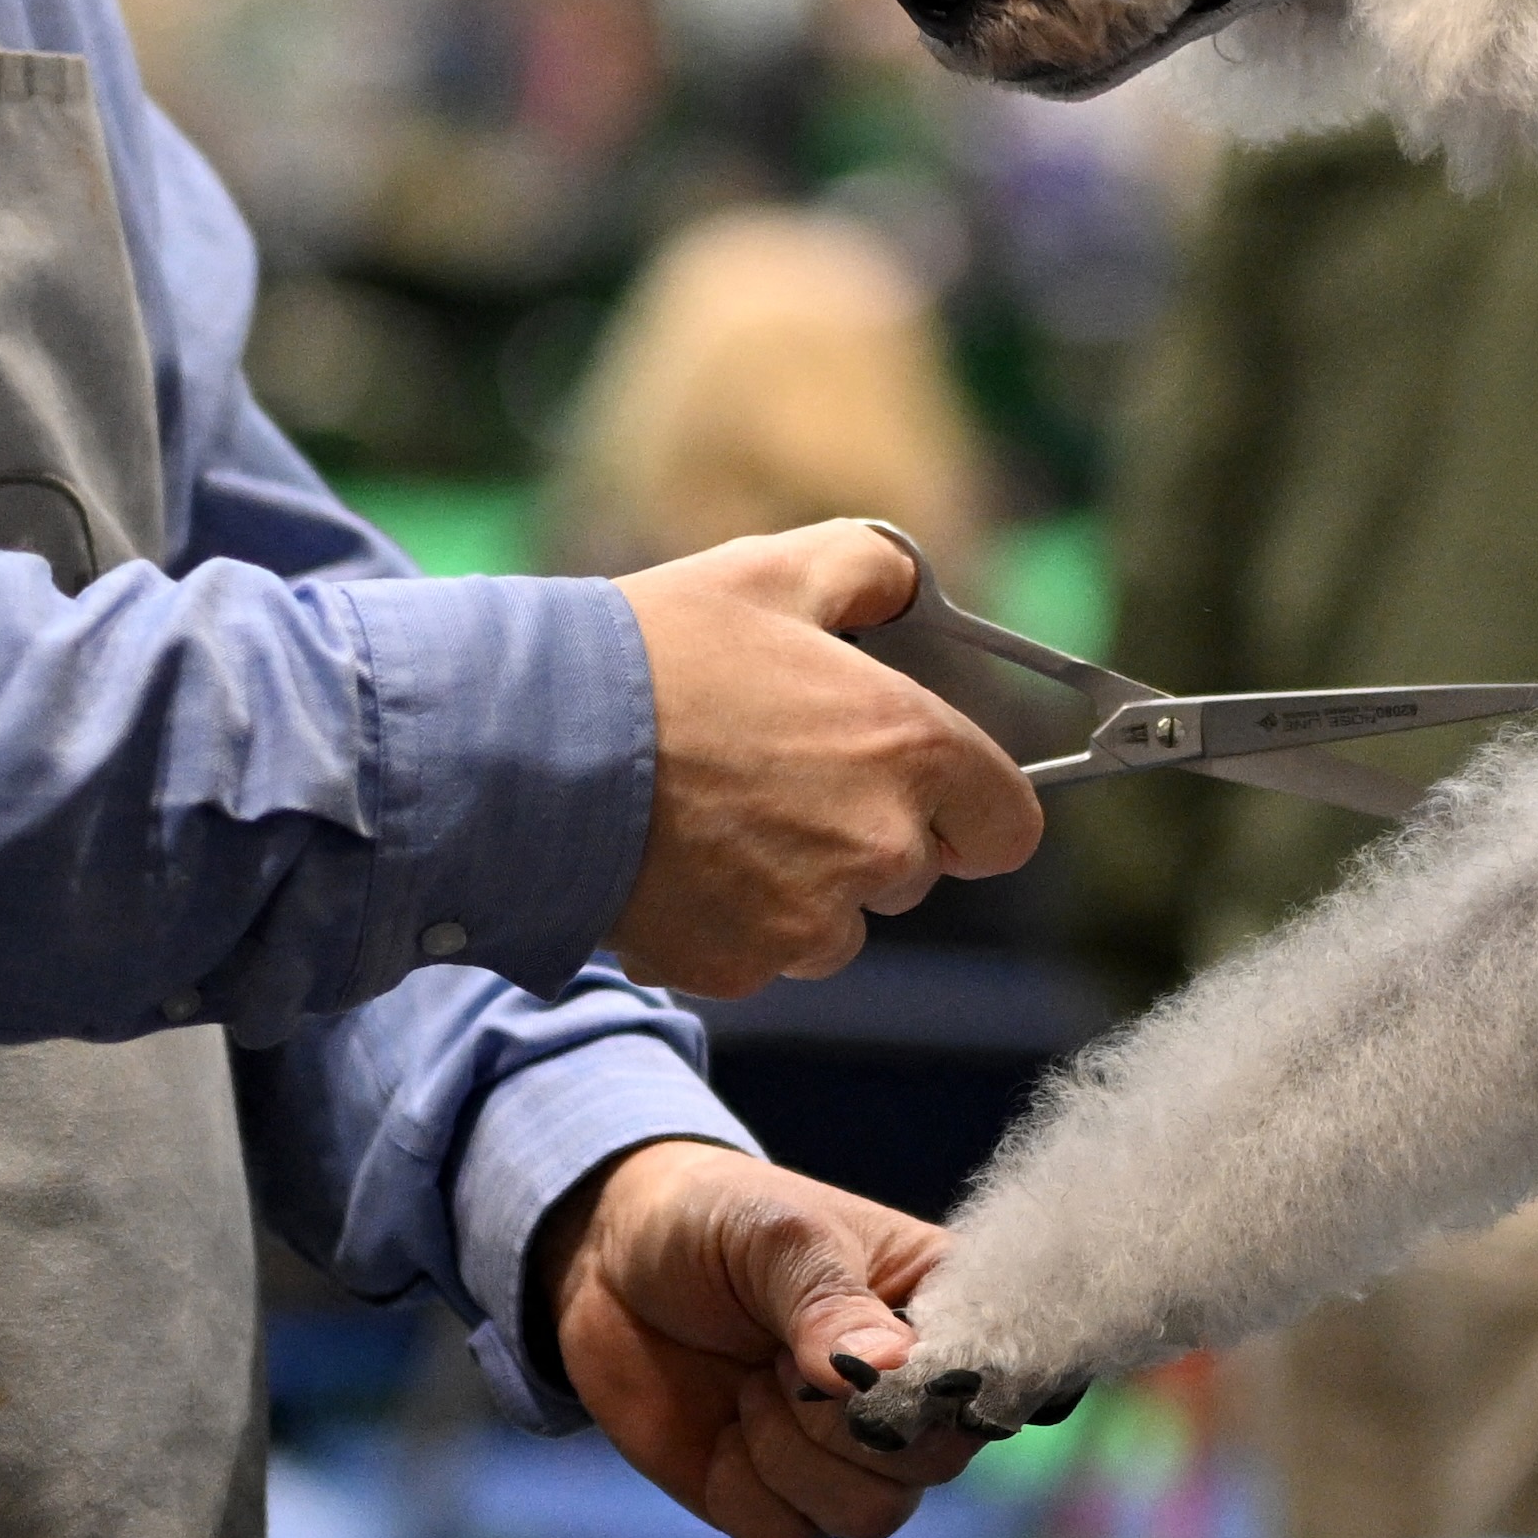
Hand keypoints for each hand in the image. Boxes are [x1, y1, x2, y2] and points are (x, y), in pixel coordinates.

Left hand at [549, 1141, 993, 1537]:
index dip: (947, 1387)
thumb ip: (829, 1301)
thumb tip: (888, 1370)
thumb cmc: (717, 1220)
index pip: (1000, 1374)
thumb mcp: (778, 1235)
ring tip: (753, 1382)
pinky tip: (725, 1429)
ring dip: (791, 1454)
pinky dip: (745, 1492)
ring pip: (870, 1514)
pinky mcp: (776, 1501)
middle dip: (849, 1422)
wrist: (608, 1259)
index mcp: (939, 1311)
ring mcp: (844, 1457)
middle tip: (786, 1359)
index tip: (884, 1369)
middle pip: (937, 1462)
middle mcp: (908, 1395)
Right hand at [608, 523, 1043, 995]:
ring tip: (717, 819)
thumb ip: (869, 569)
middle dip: (866, 837)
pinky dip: (729, 923)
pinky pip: (760, 957)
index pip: (1007, 825)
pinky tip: (677, 861)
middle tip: (780, 781)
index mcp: (912, 749)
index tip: (924, 792)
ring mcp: (809, 921)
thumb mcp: (771, 572)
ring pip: (836, 926)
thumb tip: (909, 587)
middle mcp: (880, 848)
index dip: (970, 807)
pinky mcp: (739, 968)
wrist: (530, 745)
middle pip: (914, 874)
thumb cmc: (655, 652)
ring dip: (800, 889)